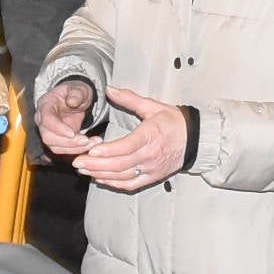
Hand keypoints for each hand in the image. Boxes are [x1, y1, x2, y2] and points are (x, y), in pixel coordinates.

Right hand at [36, 78, 101, 153]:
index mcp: (45, 105)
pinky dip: (76, 150)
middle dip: (68, 142)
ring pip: (55, 147)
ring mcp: (48, 132)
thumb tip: (72, 102)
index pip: (47, 120)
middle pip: (48, 137)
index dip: (58, 128)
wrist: (76, 100)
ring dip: (74, 148)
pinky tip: (89, 145)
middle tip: (86, 140)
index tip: (73, 133)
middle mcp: (43, 120)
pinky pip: (63, 150)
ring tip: (91, 143)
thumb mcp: (78, 88)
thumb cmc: (75, 93)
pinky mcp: (57, 141)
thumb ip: (76, 93)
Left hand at [71, 86, 187, 191]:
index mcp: (150, 136)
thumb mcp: (153, 106)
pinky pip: (131, 184)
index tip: (91, 151)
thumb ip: (129, 98)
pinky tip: (101, 179)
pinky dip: (114, 183)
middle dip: (96, 165)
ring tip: (84, 170)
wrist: (195, 140)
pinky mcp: (152, 177)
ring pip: (123, 176)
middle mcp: (150, 155)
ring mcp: (151, 169)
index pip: (126, 146)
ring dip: (101, 175)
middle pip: (120, 164)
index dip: (107, 151)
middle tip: (78, 162)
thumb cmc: (173, 122)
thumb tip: (109, 89)